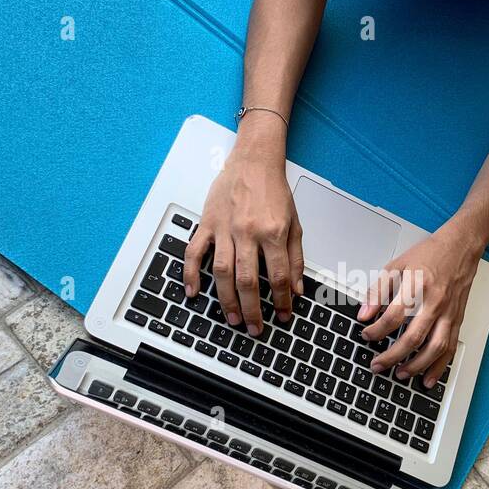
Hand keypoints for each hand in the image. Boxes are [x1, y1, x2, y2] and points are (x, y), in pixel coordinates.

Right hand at [183, 133, 303, 333]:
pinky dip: (191, 273)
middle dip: (253, 310)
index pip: (279, 276)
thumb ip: (296, 258)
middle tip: (255, 328)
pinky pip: (195, 251)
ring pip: (222, 272)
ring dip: (226, 300)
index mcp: (272, 232)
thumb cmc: (274, 190)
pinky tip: (193, 292)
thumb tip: (297, 288)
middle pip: (248, 280)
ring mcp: (225, 229)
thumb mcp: (294, 224)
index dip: (282, 301)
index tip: (284, 316)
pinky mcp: (207, 224)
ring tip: (233, 319)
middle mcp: (248, 232)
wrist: (254, 160)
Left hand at [356, 219, 483, 386]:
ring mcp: (448, 312)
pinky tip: (427, 378)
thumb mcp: (397, 265)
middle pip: (413, 337)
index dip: (377, 330)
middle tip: (378, 365)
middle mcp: (435, 301)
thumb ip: (378, 290)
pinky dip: (439, 366)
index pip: (394, 315)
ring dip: (416, 366)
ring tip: (400, 375)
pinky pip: (449, 347)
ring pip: (434, 347)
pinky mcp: (457, 319)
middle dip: (392, 356)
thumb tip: (364, 313)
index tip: (366, 335)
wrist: (461, 247)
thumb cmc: (430, 254)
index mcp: (417, 285)